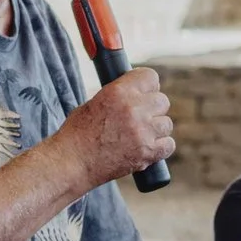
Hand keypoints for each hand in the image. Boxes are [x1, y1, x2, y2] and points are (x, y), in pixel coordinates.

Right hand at [63, 67, 173, 186]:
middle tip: (141, 117)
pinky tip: (147, 148)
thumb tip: (137, 93)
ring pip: (166, 124)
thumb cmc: (77, 133)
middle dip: (153, 108)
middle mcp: (133, 109)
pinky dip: (160, 147)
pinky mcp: (147, 153)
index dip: (148, 85)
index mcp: (118, 91)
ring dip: (156, 128)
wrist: (71, 163)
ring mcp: (142, 132)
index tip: (144, 92)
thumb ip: (119, 96)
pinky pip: (168, 145)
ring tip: (140, 135)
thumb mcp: (94, 102)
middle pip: (162, 101)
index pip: (150, 77)